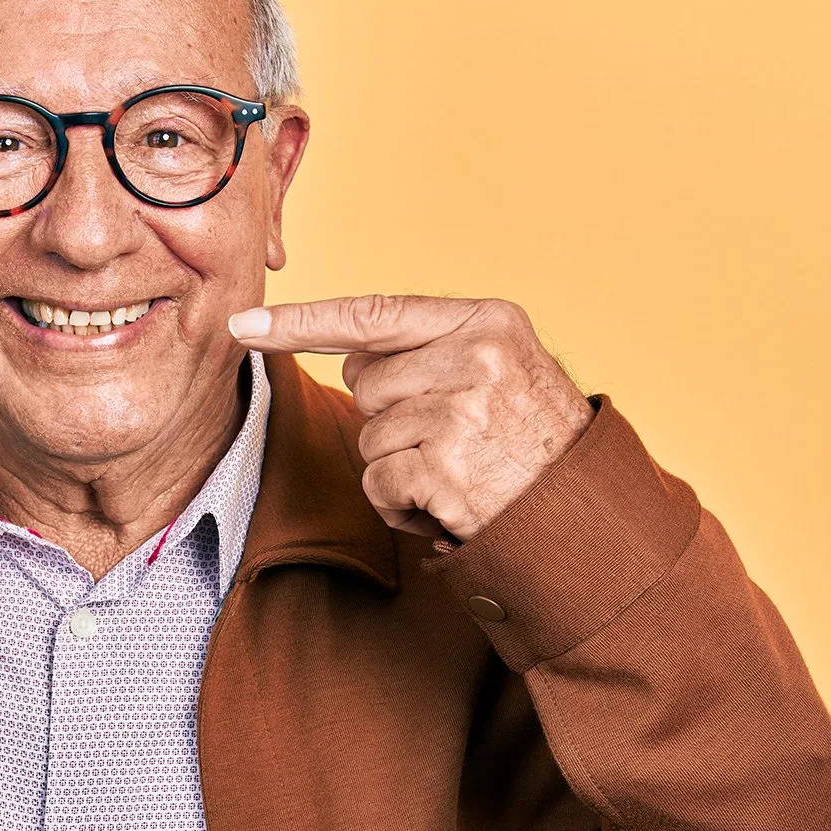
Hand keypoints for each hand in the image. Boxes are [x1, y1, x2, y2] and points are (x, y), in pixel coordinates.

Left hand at [231, 296, 591, 541]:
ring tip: (461, 473)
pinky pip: (378, 482)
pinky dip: (402, 504)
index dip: (302, 320)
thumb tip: (351, 360)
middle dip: (392, 417)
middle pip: (366, 382)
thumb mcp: (506, 369)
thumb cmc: (538, 445)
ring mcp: (460, 410)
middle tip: (454, 440)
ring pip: (370, 435)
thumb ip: (437, 350)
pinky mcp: (443, 465)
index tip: (243, 323)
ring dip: (400, 466)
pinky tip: (450, 504)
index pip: (375, 313)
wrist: (586, 517)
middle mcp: (476, 356)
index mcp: (489, 321)